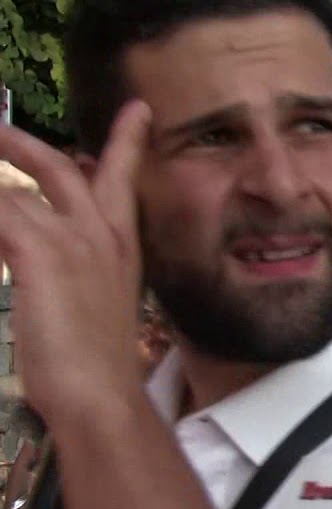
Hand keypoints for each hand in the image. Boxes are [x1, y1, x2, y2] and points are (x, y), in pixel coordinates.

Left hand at [0, 102, 151, 424]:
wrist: (99, 394)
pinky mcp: (38, 252)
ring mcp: (71, 241)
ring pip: (14, 187)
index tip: (137, 110)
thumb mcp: (96, 306)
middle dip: (21, 142)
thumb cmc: (96, 364)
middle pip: (61, 167)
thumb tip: (59, 248)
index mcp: (119, 247)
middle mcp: (100, 235)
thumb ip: (83, 269)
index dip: (126, 141)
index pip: (120, 179)